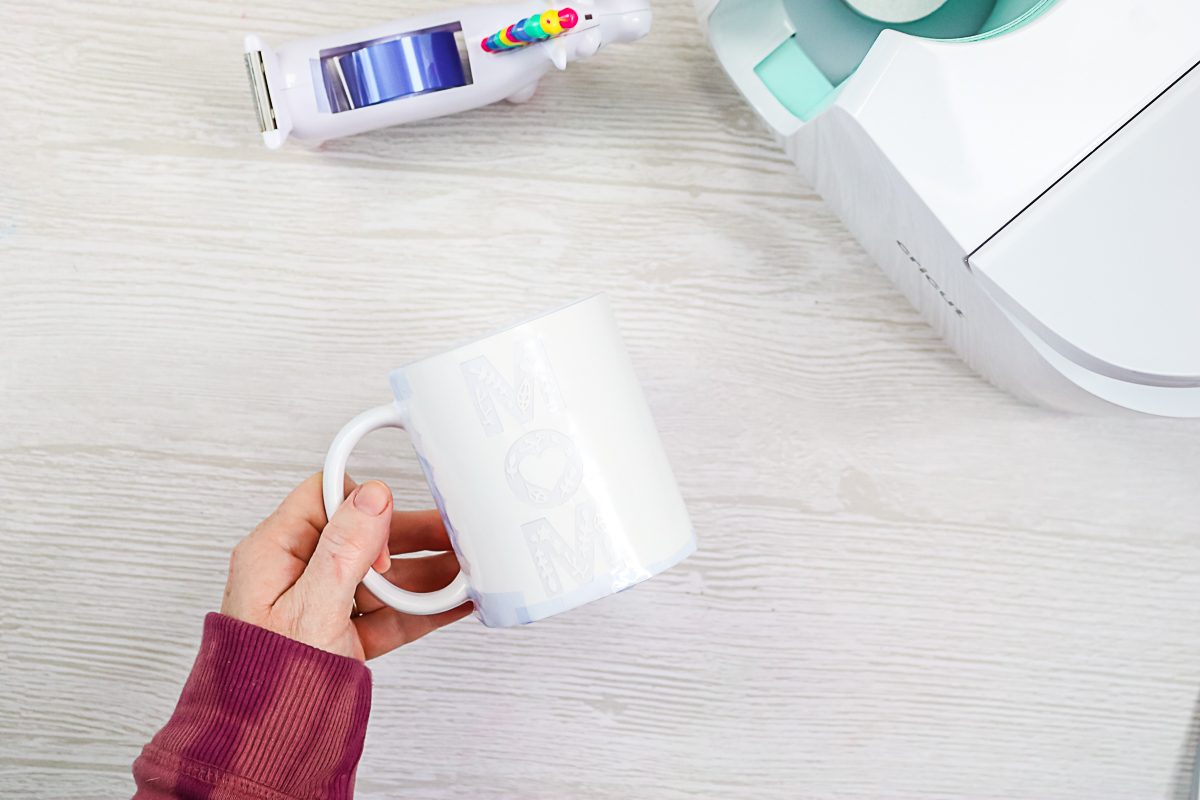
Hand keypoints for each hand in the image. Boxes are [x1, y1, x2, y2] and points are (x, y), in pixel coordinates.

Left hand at [220, 473, 471, 659]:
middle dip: (411, 537)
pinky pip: (385, 613)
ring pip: (380, 578)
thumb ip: (344, 549)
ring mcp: (320, 607)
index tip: (390, 526)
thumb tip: (371, 497)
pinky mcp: (340, 637)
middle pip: (361, 538)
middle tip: (452, 534)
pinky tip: (452, 601)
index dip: (362, 508)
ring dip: (424, 574)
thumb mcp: (312, 608)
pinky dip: (419, 608)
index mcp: (273, 554)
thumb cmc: (267, 682)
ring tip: (465, 569)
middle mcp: (295, 575)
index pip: (323, 499)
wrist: (265, 751)